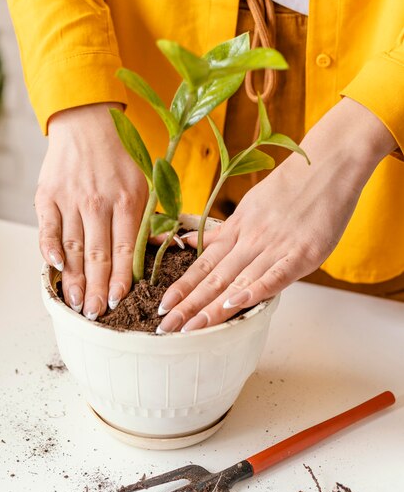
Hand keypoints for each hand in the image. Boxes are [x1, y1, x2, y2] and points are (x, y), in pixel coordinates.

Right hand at [36, 103, 147, 318]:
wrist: (86, 122)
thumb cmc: (120, 157)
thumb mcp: (145, 182)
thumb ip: (151, 217)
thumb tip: (171, 246)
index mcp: (127, 201)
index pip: (124, 250)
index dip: (120, 279)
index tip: (116, 302)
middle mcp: (98, 202)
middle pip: (98, 255)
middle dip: (96, 289)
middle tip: (95, 314)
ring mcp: (71, 199)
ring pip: (73, 247)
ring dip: (74, 278)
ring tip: (76, 303)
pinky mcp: (48, 195)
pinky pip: (47, 228)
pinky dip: (50, 248)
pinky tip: (55, 268)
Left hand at [157, 97, 396, 332]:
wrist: (329, 163)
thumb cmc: (291, 186)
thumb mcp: (249, 206)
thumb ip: (223, 231)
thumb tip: (191, 242)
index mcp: (237, 230)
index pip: (203, 266)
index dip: (182, 288)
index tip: (162, 308)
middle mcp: (250, 240)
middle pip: (213, 279)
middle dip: (187, 306)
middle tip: (165, 327)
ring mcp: (275, 246)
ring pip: (238, 281)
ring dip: (212, 307)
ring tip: (190, 328)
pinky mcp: (302, 253)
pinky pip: (275, 275)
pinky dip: (255, 290)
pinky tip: (235, 305)